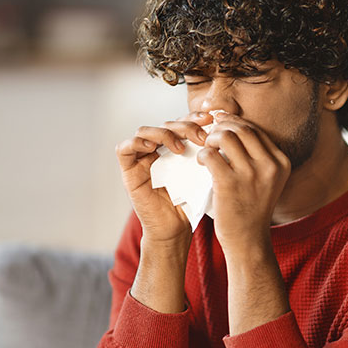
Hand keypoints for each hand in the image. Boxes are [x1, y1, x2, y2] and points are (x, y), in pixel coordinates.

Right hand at [115, 111, 213, 243]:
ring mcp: (141, 159)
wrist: (176, 229)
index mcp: (175, 147)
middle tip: (201, 137)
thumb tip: (222, 130)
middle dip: (184, 126)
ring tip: (181, 148)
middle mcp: (156, 150)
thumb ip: (206, 152)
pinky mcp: (128, 171)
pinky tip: (153, 148)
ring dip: (164, 133)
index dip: (194, 118)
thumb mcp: (202, 173)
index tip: (211, 121)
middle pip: (165, 124)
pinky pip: (124, 148)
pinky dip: (137, 143)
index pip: (181, 122)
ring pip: (145, 131)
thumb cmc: (191, 203)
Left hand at [196, 112, 291, 251]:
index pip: (256, 130)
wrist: (248, 240)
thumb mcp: (266, 180)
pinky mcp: (230, 183)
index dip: (235, 122)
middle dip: (222, 126)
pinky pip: (211, 155)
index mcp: (281, 162)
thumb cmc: (251, 208)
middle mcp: (269, 165)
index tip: (221, 122)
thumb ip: (257, 156)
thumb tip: (233, 126)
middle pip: (242, 129)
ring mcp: (250, 174)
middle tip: (210, 135)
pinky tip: (201, 162)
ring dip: (211, 138)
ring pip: (225, 136)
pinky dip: (203, 154)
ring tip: (206, 148)